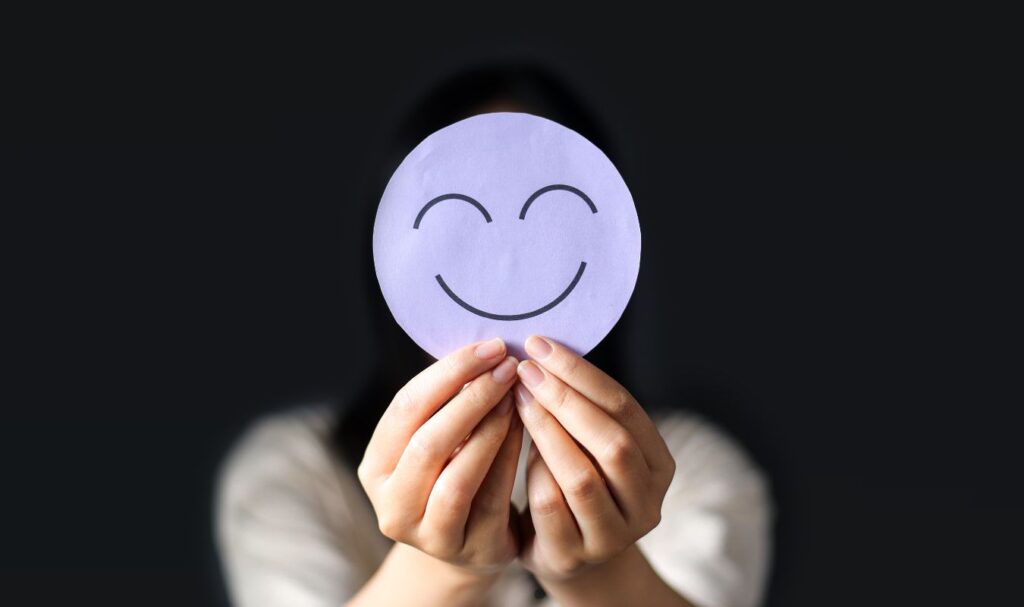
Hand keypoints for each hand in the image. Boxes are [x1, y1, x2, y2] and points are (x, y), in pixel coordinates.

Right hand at [356, 339, 523, 575]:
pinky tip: (527, 430)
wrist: (474, 544)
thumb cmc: (457, 474)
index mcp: (376, 467)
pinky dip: (509, 460)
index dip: (447, 373)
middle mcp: (392, 505)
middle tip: (508, 366)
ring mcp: (427, 536)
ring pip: (456, 476)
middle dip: (471, 397)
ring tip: (517, 395)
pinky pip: (490, 500)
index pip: (405, 408)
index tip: (489, 347)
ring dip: (490, 429)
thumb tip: (483, 345)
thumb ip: (446, 404)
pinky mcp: (468, 550)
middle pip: (427, 442)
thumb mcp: (440, 441)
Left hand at [513, 335, 675, 581]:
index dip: (582, 374)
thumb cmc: (575, 481)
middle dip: (566, 400)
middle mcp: (646, 503)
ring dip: (546, 433)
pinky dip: (530, 473)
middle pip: (612, 443)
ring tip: (517, 400)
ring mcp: (613, 536)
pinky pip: (550, 508)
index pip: (625, 408)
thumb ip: (583, 409)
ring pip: (582, 478)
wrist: (566, 554)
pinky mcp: (575, 556)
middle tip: (525, 370)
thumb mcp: (590, 446)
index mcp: (659, 465)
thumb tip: (543, 348)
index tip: (541, 346)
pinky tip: (511, 447)